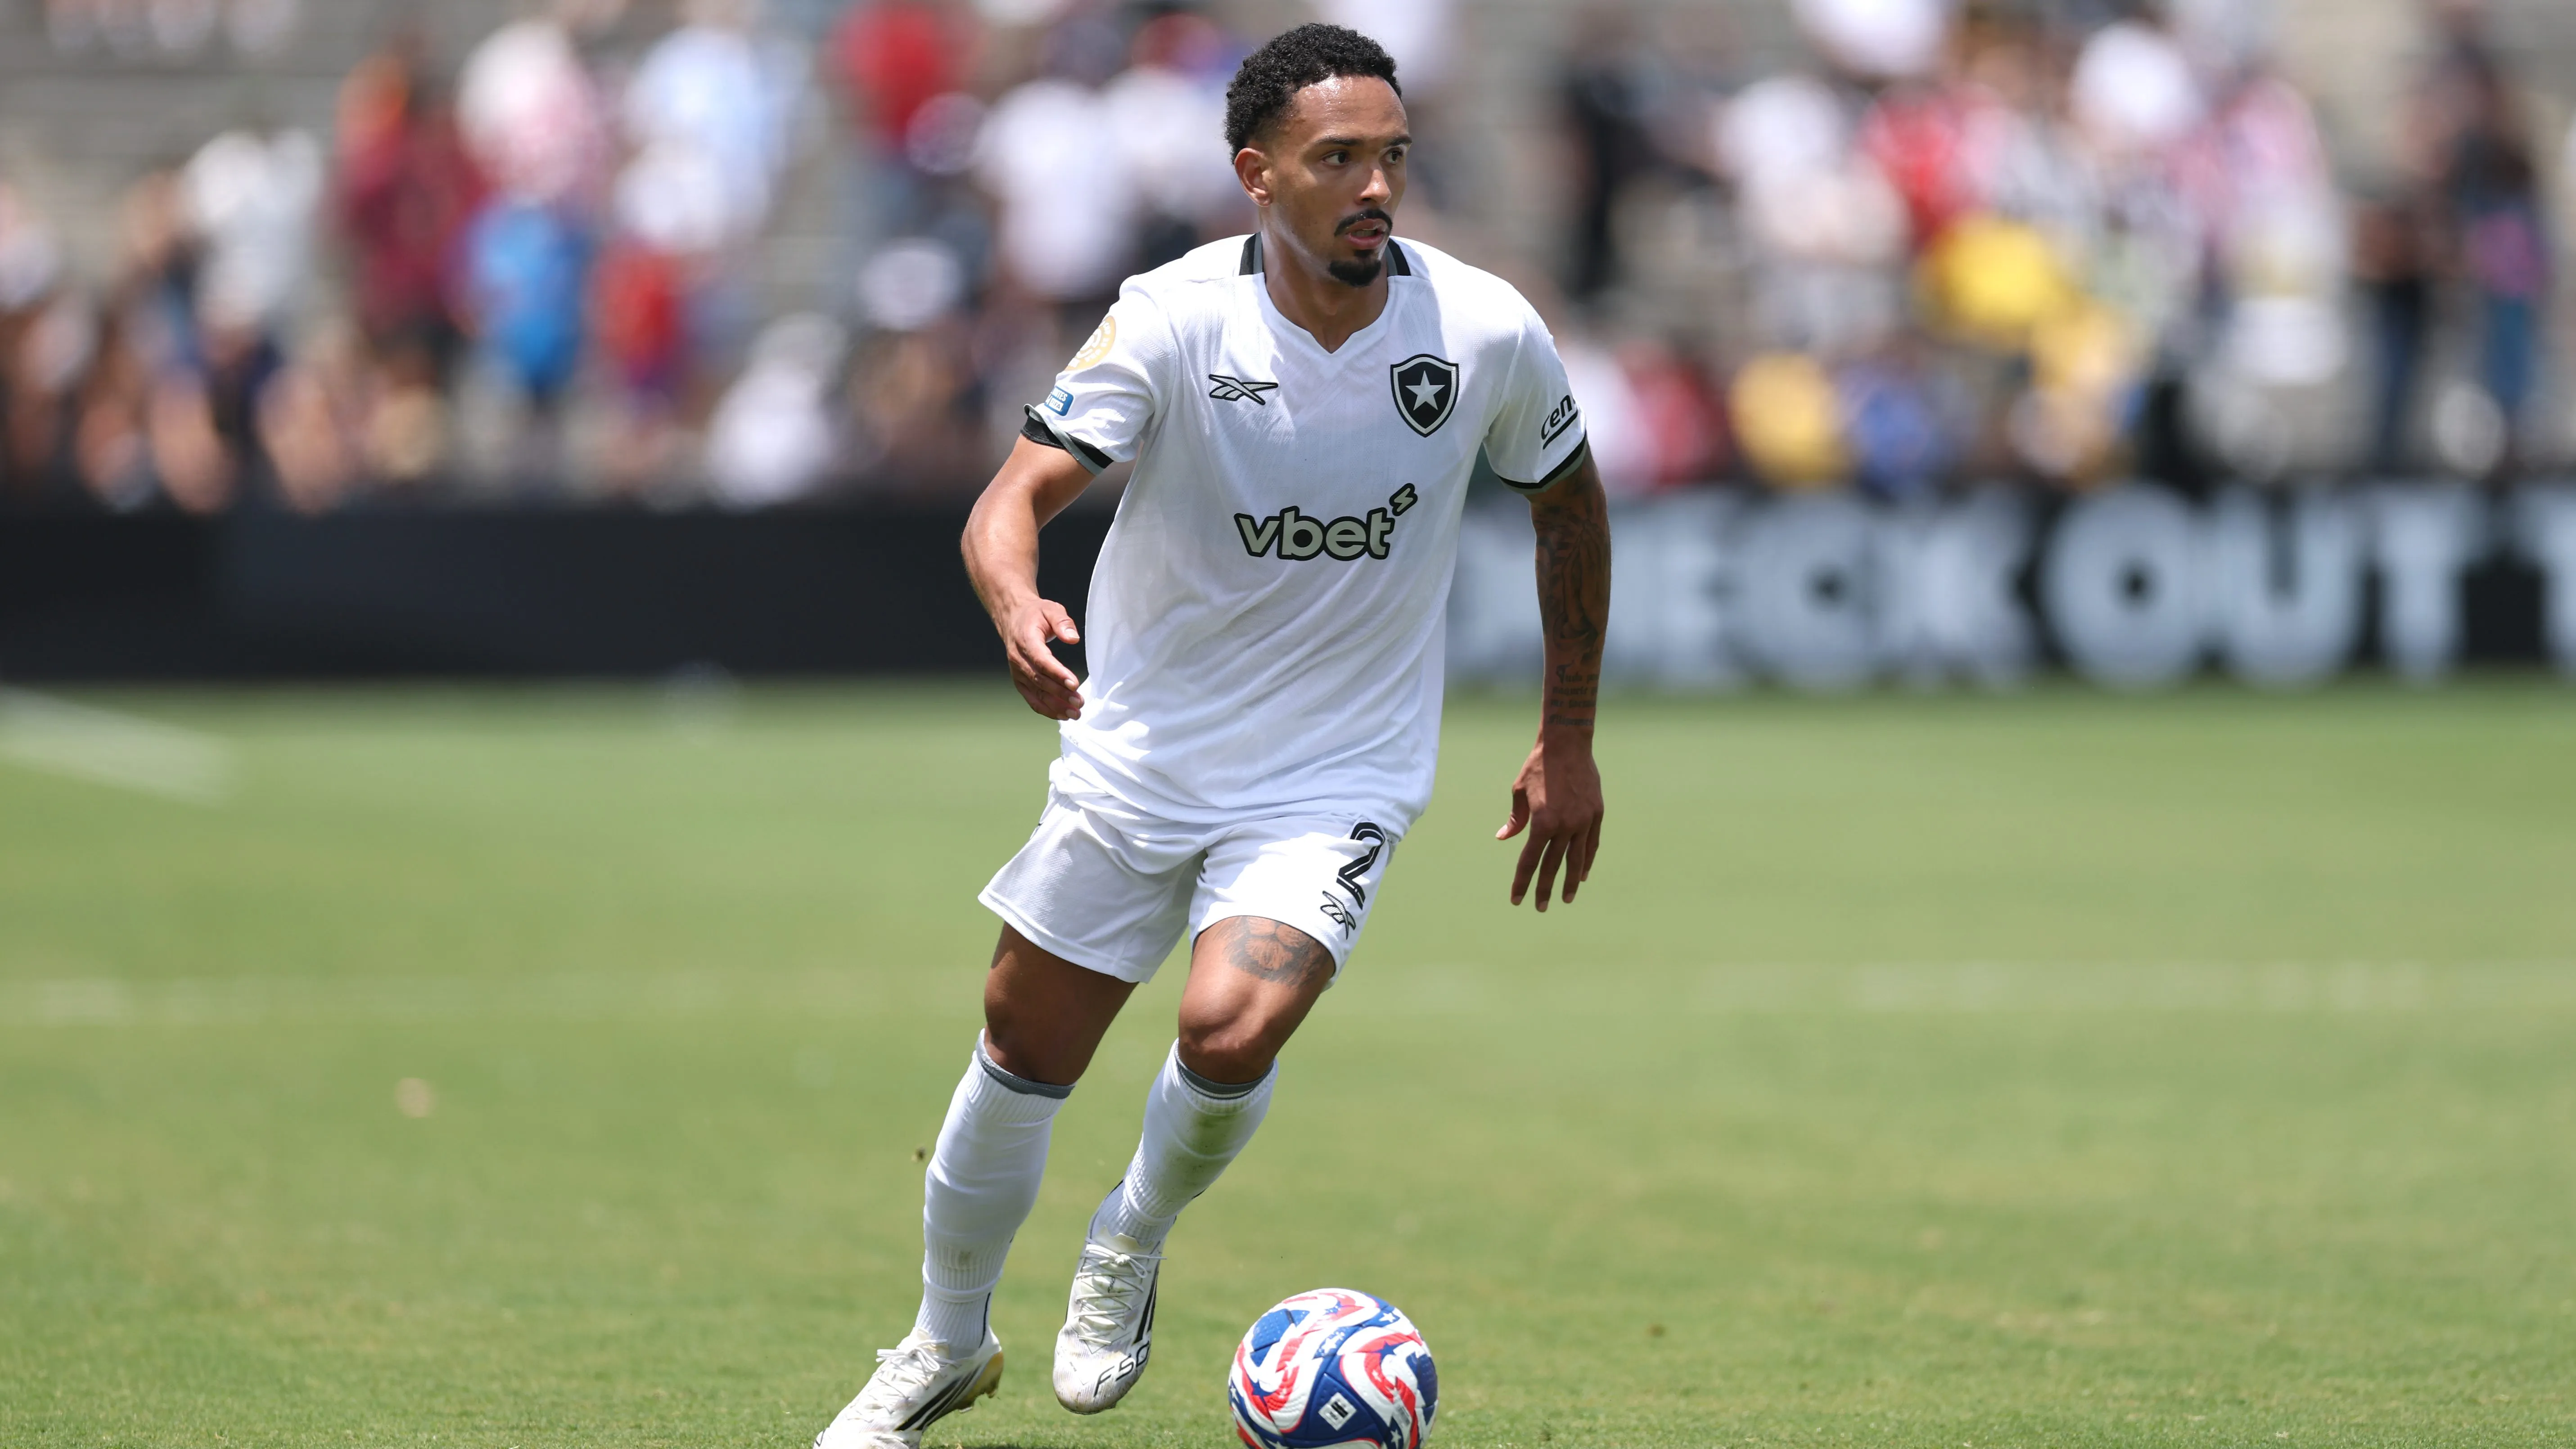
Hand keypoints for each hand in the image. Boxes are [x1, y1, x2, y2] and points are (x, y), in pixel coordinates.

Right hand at [1001, 596, 1083, 719]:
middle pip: (1040, 680)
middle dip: (1060, 694)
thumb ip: (1062, 622)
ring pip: (1036, 693)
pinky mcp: (1020, 681)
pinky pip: (1032, 699)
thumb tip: (1073, 638)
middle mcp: (1018, 659)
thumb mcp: (1051, 609)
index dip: (1057, 674)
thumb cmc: (1035, 614)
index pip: (1041, 660)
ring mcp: (1017, 672)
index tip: (1075, 684)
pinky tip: (1062, 715)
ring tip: (1075, 714)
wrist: (1013, 618)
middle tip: (1079, 703)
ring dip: (1055, 706)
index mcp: (1025, 640)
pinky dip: (1046, 709)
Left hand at [1496, 733, 1603, 910]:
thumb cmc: (1538, 767)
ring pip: (1577, 860)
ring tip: (1567, 898)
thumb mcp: (1519, 792)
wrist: (1567, 745)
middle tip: (1540, 908)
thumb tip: (1503, 838)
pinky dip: (1587, 861)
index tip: (1517, 900)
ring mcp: (1583, 821)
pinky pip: (1592, 844)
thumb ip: (1515, 819)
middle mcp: (1565, 826)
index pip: (1529, 860)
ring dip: (1571, 881)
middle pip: (1553, 866)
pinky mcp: (1596, 814)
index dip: (1522, 882)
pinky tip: (1583, 874)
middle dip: (1545, 888)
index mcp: (1542, 822)